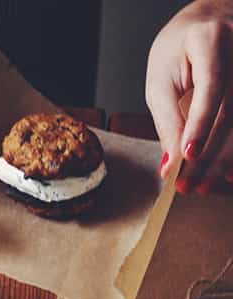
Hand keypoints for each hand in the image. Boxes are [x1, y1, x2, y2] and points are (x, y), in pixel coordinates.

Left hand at [146, 0, 232, 193]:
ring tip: (205, 186)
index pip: (211, 86)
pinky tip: (228, 173)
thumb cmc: (179, 53)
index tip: (188, 155)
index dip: (201, 124)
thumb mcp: (161, 82)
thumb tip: (169, 165)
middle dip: (211, 154)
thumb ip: (167, 121)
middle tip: (190, 186)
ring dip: (226, 159)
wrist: (210, 22)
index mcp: (211, 39)